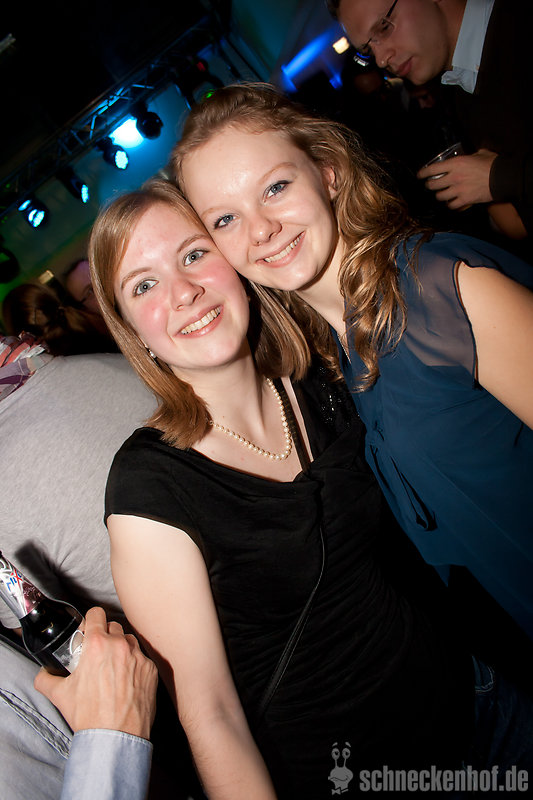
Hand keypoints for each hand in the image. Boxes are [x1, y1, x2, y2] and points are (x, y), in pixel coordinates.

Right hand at [34, 606, 157, 739]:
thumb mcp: (60, 695)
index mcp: (97, 645)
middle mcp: (120, 646)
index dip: (90, 620)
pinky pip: (142, 659)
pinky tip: (126, 681)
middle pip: (113, 627)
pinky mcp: (151, 669)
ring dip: (122, 649)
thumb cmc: (90, 716)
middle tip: (98, 654)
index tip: (88, 630)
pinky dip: (135, 665)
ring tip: (113, 668)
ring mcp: (139, 657)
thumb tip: (43, 675)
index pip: (96, 614)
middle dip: (105, 636)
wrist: (115, 737)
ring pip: (129, 641)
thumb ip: (46, 679)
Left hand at [417, 149, 496, 209]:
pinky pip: (451, 205)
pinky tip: (452, 202)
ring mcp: (458, 190)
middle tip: (431, 185)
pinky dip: (450, 204)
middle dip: (430, 185)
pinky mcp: (465, 200)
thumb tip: (472, 155)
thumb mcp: (480, 153)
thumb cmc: (492, 164)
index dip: (423, 173)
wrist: (502, 178)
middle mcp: (454, 177)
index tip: (420, 175)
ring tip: (442, 194)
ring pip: (440, 197)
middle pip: (433, 185)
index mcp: (456, 163)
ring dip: (440, 195)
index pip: (432, 169)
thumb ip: (471, 155)